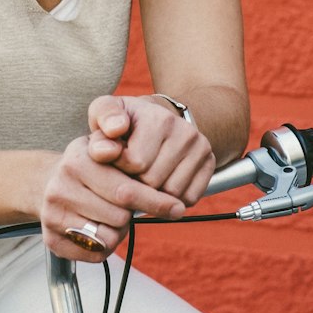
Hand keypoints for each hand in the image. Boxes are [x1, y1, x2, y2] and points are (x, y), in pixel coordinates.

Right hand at [39, 134, 187, 261]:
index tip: (177, 208)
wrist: (45, 183)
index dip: (156, 201)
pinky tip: (98, 228)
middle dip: (131, 214)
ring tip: (110, 215)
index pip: (126, 191)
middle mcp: (60, 188)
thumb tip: (148, 167)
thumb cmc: (87, 166)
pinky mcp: (51, 240)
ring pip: (108, 237)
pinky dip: (104, 246)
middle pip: (120, 217)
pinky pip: (95, 254)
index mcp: (77, 161)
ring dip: (118, 230)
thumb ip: (126, 150)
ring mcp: (53, 216)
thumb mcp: (104, 147)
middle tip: (128, 206)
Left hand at [86, 95, 216, 206]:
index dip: (120, 166)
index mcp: (159, 119)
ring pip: (172, 195)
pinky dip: (173, 199)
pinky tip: (162, 183)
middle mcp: (185, 132)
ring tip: (143, 177)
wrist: (161, 117)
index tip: (117, 157)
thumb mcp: (106, 112)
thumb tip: (105, 151)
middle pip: (153, 182)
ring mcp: (201, 148)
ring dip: (153, 194)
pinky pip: (189, 199)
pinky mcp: (210, 164)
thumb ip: (101, 125)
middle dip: (135, 182)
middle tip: (130, 170)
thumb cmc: (127, 120)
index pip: (135, 163)